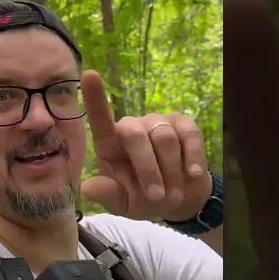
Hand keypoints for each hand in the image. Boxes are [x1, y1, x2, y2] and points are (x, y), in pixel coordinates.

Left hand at [79, 70, 211, 222]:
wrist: (180, 200)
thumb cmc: (145, 199)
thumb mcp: (123, 204)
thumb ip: (108, 195)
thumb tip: (87, 188)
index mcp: (110, 145)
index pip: (100, 120)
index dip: (95, 98)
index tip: (88, 74)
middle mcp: (132, 128)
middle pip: (135, 134)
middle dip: (147, 169)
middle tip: (156, 197)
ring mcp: (158, 124)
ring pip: (164, 138)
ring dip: (170, 170)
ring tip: (172, 193)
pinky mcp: (184, 125)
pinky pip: (189, 136)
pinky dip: (192, 158)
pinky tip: (192, 174)